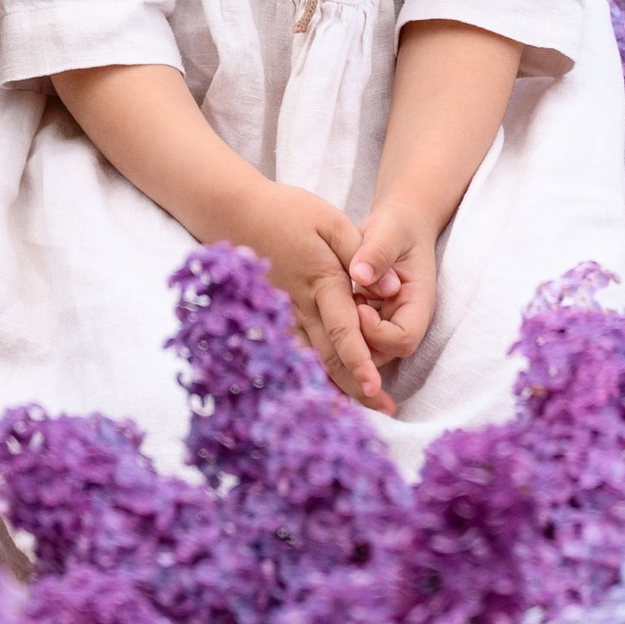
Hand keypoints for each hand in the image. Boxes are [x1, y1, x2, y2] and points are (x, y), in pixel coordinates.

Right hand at [240, 180, 395, 414]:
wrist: (234, 211)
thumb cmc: (286, 212)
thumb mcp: (330, 221)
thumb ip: (362, 254)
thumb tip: (391, 289)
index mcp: (321, 282)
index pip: (343, 330)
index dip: (359, 361)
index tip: (374, 388)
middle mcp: (301, 307)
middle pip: (329, 357)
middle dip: (355, 387)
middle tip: (382, 409)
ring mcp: (282, 315)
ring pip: (309, 361)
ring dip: (333, 387)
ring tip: (358, 411)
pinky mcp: (270, 316)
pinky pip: (291, 353)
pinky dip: (307, 375)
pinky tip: (320, 391)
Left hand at [350, 195, 438, 370]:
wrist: (399, 226)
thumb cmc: (397, 226)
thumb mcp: (388, 231)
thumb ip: (377, 251)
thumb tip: (360, 275)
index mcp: (418, 303)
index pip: (404, 339)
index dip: (377, 331)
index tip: (358, 303)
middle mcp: (406, 320)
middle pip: (384, 354)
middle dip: (358, 338)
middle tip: (345, 303)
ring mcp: (390, 324)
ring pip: (367, 352)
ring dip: (349, 334)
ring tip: (340, 301)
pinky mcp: (373, 322)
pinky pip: (356, 340)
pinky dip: (341, 330)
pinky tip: (329, 306)